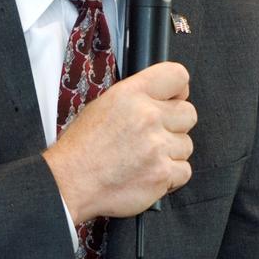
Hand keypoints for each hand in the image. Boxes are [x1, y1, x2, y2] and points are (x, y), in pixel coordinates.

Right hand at [42, 62, 195, 223]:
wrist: (70, 182)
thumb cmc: (81, 147)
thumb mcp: (103, 105)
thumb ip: (137, 98)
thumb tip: (163, 99)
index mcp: (131, 94)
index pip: (177, 76)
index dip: (179, 90)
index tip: (173, 100)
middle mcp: (147, 116)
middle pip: (189, 113)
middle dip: (175, 125)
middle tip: (155, 135)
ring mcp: (157, 146)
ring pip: (186, 145)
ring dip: (170, 153)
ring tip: (145, 158)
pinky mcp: (162, 173)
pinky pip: (184, 170)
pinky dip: (170, 176)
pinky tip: (148, 173)